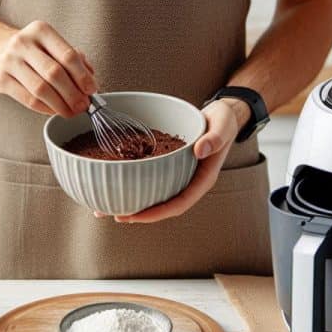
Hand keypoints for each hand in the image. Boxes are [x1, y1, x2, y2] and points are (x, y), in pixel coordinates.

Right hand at [0, 20, 97, 115]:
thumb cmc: (31, 49)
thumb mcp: (52, 44)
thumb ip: (74, 59)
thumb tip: (90, 80)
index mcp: (41, 31)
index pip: (67, 55)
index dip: (82, 76)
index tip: (91, 89)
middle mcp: (23, 43)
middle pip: (54, 73)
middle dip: (73, 94)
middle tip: (83, 105)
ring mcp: (9, 61)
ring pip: (41, 89)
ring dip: (60, 105)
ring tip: (71, 111)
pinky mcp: (0, 80)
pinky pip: (28, 99)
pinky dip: (45, 109)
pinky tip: (55, 110)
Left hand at [96, 98, 247, 222]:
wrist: (222, 115)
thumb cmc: (224, 121)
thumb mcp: (223, 125)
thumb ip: (214, 138)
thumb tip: (199, 150)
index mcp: (203, 178)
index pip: (180, 203)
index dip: (158, 213)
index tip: (137, 216)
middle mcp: (190, 180)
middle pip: (163, 205)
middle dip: (140, 213)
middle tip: (114, 215)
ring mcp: (180, 174)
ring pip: (155, 193)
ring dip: (134, 201)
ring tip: (108, 205)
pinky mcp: (171, 165)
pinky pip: (152, 177)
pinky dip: (135, 180)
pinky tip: (117, 179)